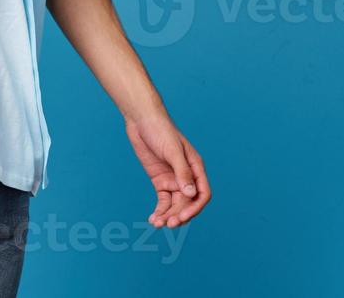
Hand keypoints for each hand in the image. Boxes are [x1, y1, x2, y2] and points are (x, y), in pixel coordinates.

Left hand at [123, 112, 211, 228]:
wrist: (141, 120)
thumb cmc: (161, 130)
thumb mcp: (172, 151)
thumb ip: (182, 172)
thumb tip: (191, 194)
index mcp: (195, 167)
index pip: (202, 194)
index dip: (195, 208)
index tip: (182, 217)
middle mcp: (186, 176)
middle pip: (188, 203)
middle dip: (179, 215)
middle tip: (167, 224)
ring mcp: (173, 179)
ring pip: (175, 205)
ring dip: (168, 216)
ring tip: (157, 224)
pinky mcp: (159, 181)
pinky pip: (163, 201)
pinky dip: (159, 211)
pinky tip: (153, 219)